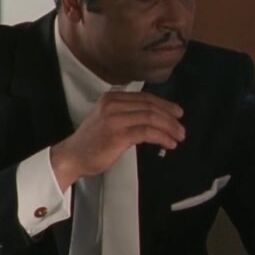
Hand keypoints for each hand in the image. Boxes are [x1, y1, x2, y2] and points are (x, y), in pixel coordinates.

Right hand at [49, 91, 183, 189]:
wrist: (72, 156)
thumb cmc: (92, 142)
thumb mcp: (108, 119)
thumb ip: (127, 114)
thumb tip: (156, 117)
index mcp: (112, 98)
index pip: (145, 98)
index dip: (164, 104)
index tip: (177, 113)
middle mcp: (113, 104)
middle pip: (150, 106)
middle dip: (170, 117)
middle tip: (181, 128)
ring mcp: (115, 118)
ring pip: (151, 118)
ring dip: (169, 128)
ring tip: (179, 137)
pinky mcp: (118, 134)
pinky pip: (147, 132)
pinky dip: (162, 137)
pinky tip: (169, 143)